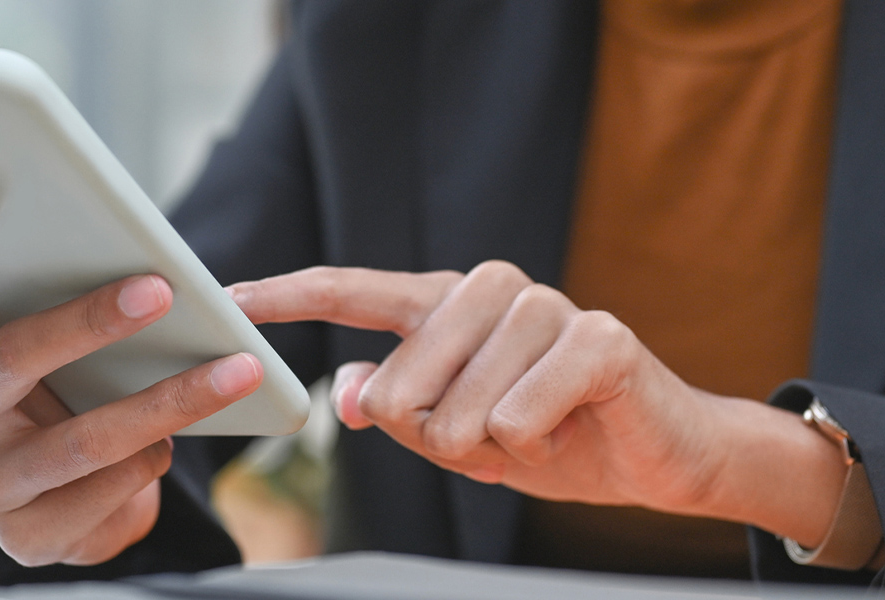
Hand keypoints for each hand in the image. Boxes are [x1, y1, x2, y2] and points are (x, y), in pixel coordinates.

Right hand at [0, 199, 262, 565]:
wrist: (66, 504)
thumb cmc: (54, 397)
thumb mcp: (38, 347)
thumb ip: (35, 296)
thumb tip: (96, 229)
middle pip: (8, 357)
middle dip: (88, 321)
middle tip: (159, 290)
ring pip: (81, 439)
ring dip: (167, 400)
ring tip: (234, 370)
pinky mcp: (27, 538)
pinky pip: (106, 490)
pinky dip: (151, 460)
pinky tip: (175, 442)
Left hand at [229, 263, 847, 544]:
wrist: (654, 454)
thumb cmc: (550, 435)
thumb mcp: (455, 436)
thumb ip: (397, 410)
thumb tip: (348, 391)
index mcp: (446, 304)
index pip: (354, 290)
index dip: (288, 295)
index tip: (231, 299)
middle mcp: (490, 289)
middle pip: (399, 384)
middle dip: (433, 438)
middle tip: (488, 437)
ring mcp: (545, 306)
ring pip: (459, 411)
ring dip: (491, 446)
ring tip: (534, 428)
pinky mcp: (597, 335)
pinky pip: (518, 414)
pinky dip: (533, 442)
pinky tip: (566, 425)